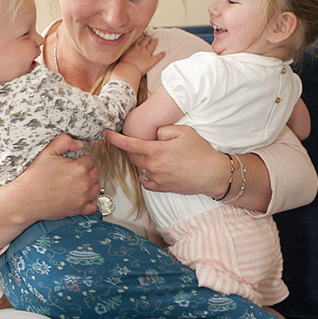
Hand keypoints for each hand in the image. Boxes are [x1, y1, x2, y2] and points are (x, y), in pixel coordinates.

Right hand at [0, 134, 100, 259]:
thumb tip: (78, 144)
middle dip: (87, 170)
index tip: (73, 162)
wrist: (25, 199)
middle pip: (95, 173)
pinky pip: (93, 206)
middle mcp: (83, 183)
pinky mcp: (78, 210)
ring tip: (78, 181)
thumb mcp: (47, 152)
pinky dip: (91, 201)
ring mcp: (82, 198)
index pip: (89, 159)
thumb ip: (64, 141)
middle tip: (74, 171)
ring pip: (97, 188)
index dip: (80, 159)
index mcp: (79, 168)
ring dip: (91, 183)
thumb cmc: (34, 177)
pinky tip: (83, 196)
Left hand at [105, 125, 229, 195]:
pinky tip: (155, 168)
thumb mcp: (184, 131)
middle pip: (132, 156)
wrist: (212, 174)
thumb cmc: (200, 151)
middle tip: (144, 142)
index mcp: (156, 151)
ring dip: (142, 160)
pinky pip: (145, 180)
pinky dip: (146, 173)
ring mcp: (156, 179)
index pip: (128, 144)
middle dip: (133, 148)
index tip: (105, 133)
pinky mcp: (161, 188)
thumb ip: (163, 130)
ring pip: (139, 168)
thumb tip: (153, 135)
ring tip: (155, 155)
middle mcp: (153, 166)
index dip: (114, 138)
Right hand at [119, 35, 164, 76]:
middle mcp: (140, 49)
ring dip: (154, 42)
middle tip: (150, 36)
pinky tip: (164, 52)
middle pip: (145, 41)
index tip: (142, 36)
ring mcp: (146, 54)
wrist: (128, 69)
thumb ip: (120, 52)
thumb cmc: (123, 64)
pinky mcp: (151, 61)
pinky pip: (158, 57)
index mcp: (133, 47)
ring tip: (156, 39)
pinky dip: (161, 55)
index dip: (141, 38)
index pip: (138, 40)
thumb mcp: (120, 55)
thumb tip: (117, 51)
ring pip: (152, 46)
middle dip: (148, 38)